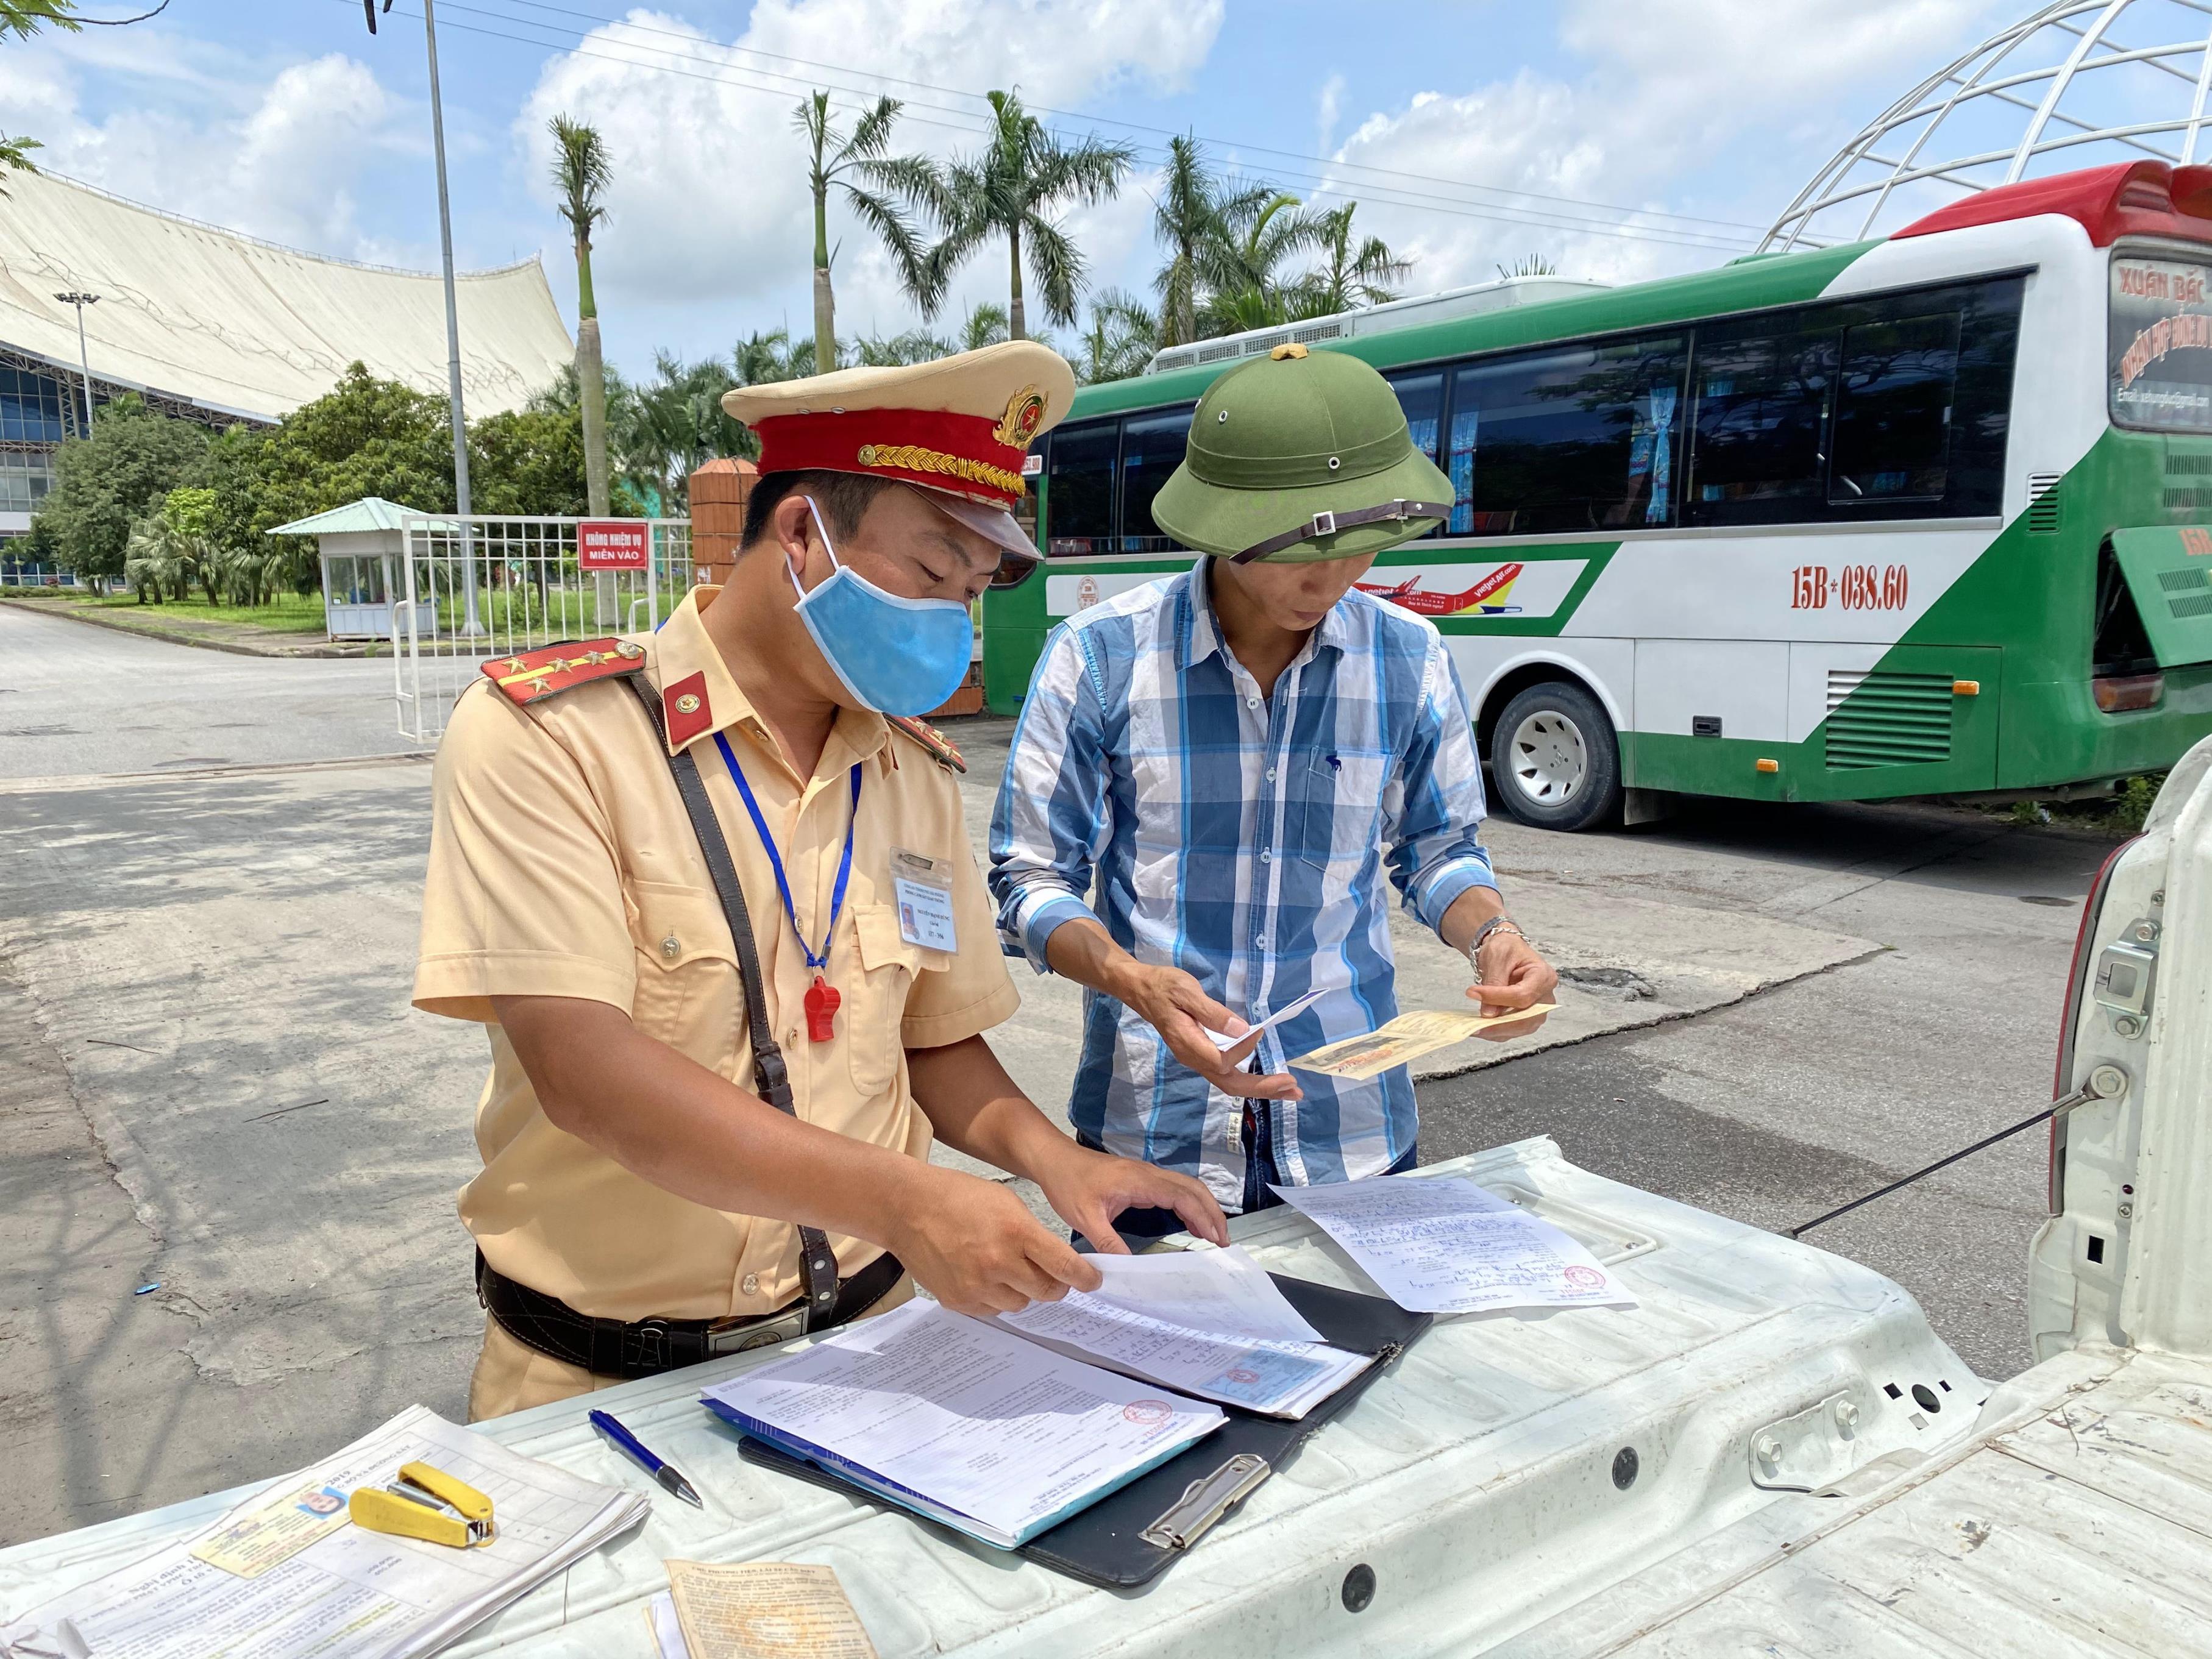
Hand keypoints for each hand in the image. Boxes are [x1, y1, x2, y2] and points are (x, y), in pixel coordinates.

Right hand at [883, 1164, 1101, 1316]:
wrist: (908, 1209)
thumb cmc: (960, 1197)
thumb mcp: (1008, 1202)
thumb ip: (1035, 1234)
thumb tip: (1058, 1262)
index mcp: (1016, 1233)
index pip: (1065, 1267)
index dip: (1085, 1278)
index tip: (1093, 1280)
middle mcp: (998, 1263)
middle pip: (1047, 1292)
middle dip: (1056, 1285)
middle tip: (1053, 1276)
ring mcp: (976, 1286)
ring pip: (1021, 1304)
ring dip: (1023, 1290)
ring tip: (1008, 1269)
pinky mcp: (958, 1301)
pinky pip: (992, 1310)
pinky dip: (996, 1297)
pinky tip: (984, 1275)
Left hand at [1032, 1141, 1228, 1254]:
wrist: (1054, 1159)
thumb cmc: (1067, 1182)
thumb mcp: (1084, 1218)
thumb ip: (1107, 1243)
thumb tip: (1127, 1269)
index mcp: (1140, 1180)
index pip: (1183, 1196)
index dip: (1203, 1217)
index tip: (1216, 1238)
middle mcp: (1149, 1174)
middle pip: (1193, 1189)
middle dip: (1213, 1213)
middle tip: (1224, 1241)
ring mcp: (1146, 1175)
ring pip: (1186, 1188)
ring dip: (1203, 1208)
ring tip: (1214, 1236)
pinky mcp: (1141, 1180)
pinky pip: (1174, 1190)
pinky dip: (1189, 1206)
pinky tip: (1191, 1224)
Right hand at [1112, 963, 1301, 1100]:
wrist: (1142, 990)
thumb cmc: (1164, 987)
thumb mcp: (1187, 992)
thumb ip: (1213, 1013)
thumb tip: (1243, 1030)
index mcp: (1189, 1044)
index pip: (1223, 1060)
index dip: (1244, 1050)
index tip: (1258, 1029)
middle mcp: (1193, 1058)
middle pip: (1231, 1084)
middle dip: (1264, 1088)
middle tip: (1294, 1088)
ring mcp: (1197, 1059)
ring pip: (1230, 1083)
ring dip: (1260, 1088)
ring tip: (1289, 1090)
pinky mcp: (1201, 1055)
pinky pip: (1227, 1075)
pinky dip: (1250, 1080)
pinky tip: (1266, 1079)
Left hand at [1467, 929, 1556, 1040]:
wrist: (1506, 952)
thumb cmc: (1506, 949)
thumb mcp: (1498, 957)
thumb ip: (1494, 983)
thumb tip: (1488, 1013)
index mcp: (1544, 976)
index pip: (1522, 995)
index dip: (1497, 998)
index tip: (1472, 993)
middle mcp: (1546, 997)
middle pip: (1524, 1018)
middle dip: (1497, 1022)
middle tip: (1472, 1022)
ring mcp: (1538, 1010)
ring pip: (1518, 1028)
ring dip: (1495, 1030)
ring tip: (1473, 1025)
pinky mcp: (1527, 1018)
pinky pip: (1512, 1030)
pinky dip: (1495, 1031)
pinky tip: (1479, 1027)